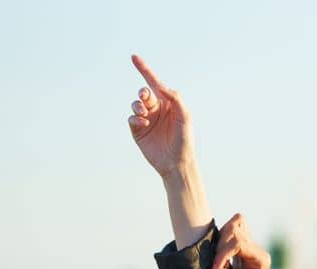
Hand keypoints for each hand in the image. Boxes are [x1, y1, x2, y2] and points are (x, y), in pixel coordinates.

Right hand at [126, 55, 193, 179]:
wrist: (177, 163)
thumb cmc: (184, 140)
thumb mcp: (185, 116)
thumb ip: (175, 98)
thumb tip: (160, 85)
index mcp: (168, 103)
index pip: (154, 83)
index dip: (144, 70)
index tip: (134, 57)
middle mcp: (156, 109)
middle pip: (144, 92)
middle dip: (143, 93)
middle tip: (146, 97)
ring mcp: (146, 119)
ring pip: (135, 104)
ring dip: (138, 105)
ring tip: (144, 113)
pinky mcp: (137, 130)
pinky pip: (132, 118)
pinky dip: (136, 118)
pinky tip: (143, 123)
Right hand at [212, 214, 275, 268]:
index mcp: (261, 258)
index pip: (239, 244)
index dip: (223, 254)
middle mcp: (257, 250)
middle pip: (235, 232)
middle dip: (220, 246)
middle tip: (216, 267)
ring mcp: (250, 248)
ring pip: (233, 229)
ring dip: (220, 241)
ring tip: (217, 261)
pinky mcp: (242, 251)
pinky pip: (230, 235)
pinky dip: (220, 241)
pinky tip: (218, 255)